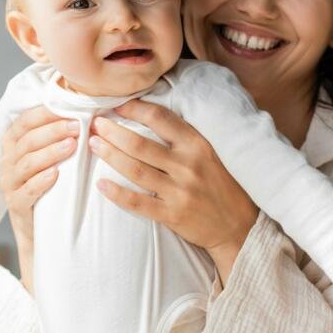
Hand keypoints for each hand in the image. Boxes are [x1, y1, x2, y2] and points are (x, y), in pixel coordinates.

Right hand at [0, 106, 78, 290]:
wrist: (44, 228)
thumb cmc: (55, 183)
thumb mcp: (54, 155)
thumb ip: (61, 133)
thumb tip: (87, 109)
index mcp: (14, 143)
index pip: (25, 121)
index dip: (45, 113)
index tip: (71, 108)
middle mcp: (8, 161)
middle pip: (27, 140)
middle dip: (53, 130)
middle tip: (78, 126)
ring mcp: (9, 184)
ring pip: (26, 163)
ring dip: (50, 152)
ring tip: (72, 146)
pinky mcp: (15, 205)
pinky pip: (26, 191)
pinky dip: (40, 181)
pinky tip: (56, 174)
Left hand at [87, 100, 258, 282]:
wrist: (240, 227)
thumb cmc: (221, 186)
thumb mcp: (211, 154)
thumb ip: (184, 139)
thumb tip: (151, 117)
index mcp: (198, 145)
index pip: (161, 118)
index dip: (135, 108)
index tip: (117, 105)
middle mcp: (188, 165)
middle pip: (140, 144)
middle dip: (113, 131)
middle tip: (95, 124)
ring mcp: (180, 191)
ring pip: (135, 169)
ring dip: (109, 155)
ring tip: (92, 145)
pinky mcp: (173, 215)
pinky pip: (137, 203)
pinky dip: (116, 193)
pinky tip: (100, 184)